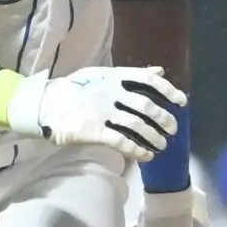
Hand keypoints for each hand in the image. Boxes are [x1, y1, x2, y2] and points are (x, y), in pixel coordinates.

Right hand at [7, 66, 184, 161]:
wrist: (44, 104)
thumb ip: (131, 75)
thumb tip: (160, 70)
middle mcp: (110, 93)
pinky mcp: (93, 131)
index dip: (168, 91)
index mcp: (113, 77)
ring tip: (161, 146)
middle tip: (172, 130)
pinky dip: (137, 150)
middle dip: (164, 119)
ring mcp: (102, 112)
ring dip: (154, 138)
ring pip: (137, 126)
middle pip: (146, 106)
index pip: (148, 80)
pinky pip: (121, 142)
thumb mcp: (103, 74)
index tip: (182, 102)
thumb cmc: (74, 89)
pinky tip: (145, 156)